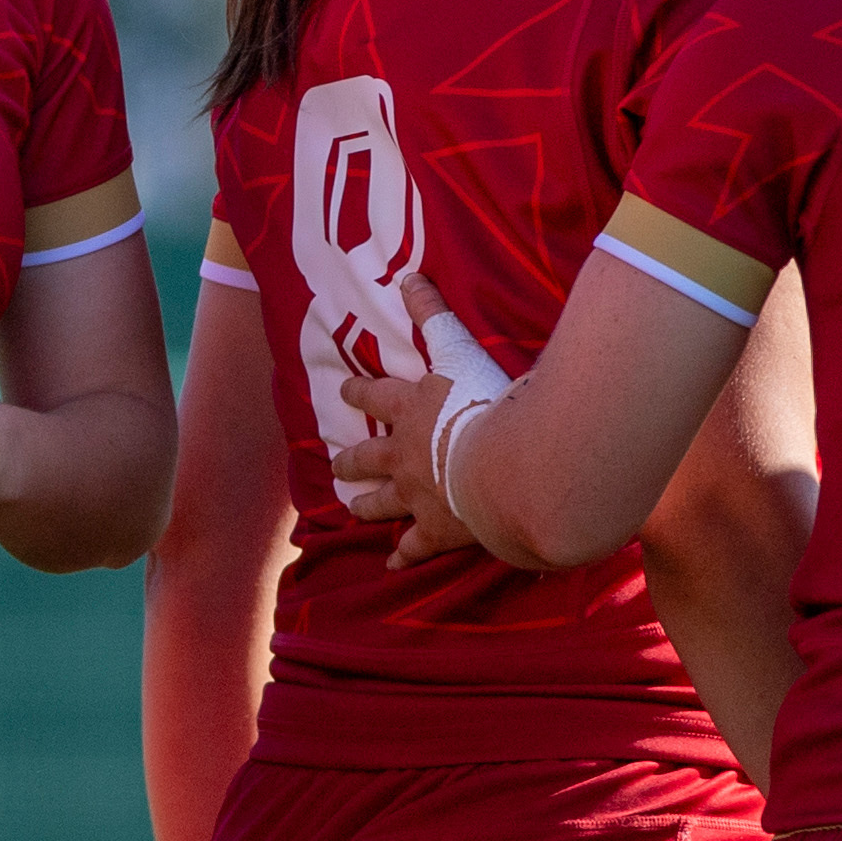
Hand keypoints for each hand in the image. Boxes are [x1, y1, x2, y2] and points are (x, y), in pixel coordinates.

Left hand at [326, 267, 506, 558]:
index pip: (376, 396)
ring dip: (366, 504)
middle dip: (351, 459)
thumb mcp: (460, 350)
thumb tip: (409, 275)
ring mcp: (416, 497)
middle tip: (337, 462)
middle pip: (367, 457)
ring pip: (380, 502)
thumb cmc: (487, 404)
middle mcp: (403, 455)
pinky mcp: (437, 531)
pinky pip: (414, 547)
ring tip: (353, 510)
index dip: (359, 392)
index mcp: (411, 410)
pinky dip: (403, 555)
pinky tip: (393, 565)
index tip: (344, 391)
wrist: (504, 467)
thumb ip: (435, 315)